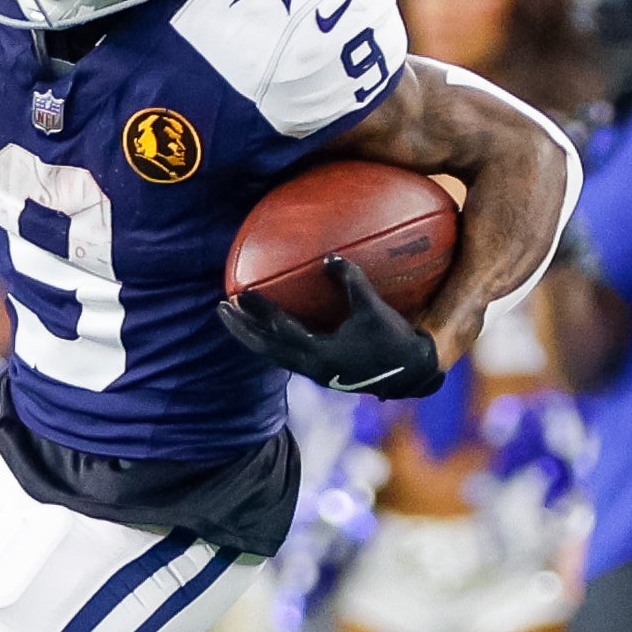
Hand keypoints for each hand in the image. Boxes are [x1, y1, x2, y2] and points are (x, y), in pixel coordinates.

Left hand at [217, 257, 444, 397]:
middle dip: (240, 329)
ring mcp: (313, 372)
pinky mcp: (319, 372)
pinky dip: (268, 340)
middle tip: (220, 307)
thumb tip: (329, 257)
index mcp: (322, 355)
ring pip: (271, 355)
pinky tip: (263, 325)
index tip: (240, 293)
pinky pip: (284, 354)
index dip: (260, 312)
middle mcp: (311, 368)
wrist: (411, 374)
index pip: (281, 332)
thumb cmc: (394, 340)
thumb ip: (351, 281)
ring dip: (250, 336)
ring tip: (233, 315)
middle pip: (264, 350)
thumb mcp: (373, 308)